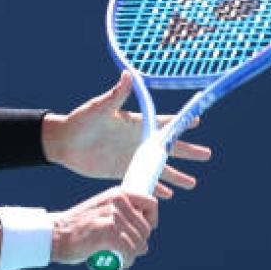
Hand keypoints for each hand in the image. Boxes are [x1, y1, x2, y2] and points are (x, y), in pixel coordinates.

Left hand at [44, 71, 211, 198]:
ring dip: (175, 176)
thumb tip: (128, 74)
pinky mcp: (121, 172)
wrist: (63, 142)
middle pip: (168, 149)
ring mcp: (131, 158)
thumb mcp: (99, 108)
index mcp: (135, 124)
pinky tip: (168, 195)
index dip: (181, 123)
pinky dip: (155, 188)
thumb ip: (116, 95)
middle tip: (207, 155)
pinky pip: (143, 181)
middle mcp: (137, 142)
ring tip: (192, 184)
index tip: (198, 121)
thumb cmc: (80, 121)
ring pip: (159, 169)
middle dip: (188, 152)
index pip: (163, 123)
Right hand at [51, 186, 157, 266]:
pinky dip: (128, 261)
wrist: (54, 235)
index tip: (145, 231)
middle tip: (127, 251)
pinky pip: (130, 250)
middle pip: (146, 228)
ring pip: (139, 242)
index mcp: (117, 193)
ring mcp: (113, 216)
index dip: (152, 220)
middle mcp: (117, 201)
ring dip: (132, 255)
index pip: (151, 204)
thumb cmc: (77, 228)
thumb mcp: (101, 212)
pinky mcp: (109, 232)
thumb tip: (145, 238)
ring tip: (121, 258)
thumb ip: (120, 216)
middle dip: (140, 243)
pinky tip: (121, 264)